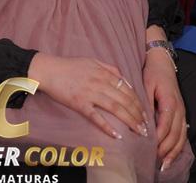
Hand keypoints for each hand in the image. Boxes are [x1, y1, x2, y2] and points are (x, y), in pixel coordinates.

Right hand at [29, 53, 146, 139]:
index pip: (127, 90)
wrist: (49, 70)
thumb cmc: (70, 66)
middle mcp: (100, 82)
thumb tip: (124, 81)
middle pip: (125, 100)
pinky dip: (107, 127)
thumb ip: (109, 68)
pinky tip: (117, 135)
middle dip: (138, 115)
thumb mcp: (92, 60)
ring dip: (129, 121)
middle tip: (146, 127)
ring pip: (115, 108)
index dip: (138, 103)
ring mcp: (90, 93)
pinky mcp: (79, 103)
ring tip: (138, 131)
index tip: (145, 114)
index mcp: (104, 73)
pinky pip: (96, 117)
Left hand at [143, 48, 186, 170]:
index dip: (158, 138)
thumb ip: (145, 102)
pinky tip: (170, 156)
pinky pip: (182, 134)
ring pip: (180, 137)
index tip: (149, 148)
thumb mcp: (146, 84)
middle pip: (174, 134)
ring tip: (164, 164)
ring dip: (173, 152)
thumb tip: (142, 120)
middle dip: (165, 149)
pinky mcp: (181, 115)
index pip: (165, 125)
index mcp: (169, 102)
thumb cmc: (152, 73)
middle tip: (154, 160)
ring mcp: (182, 113)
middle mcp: (178, 109)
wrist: (163, 63)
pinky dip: (177, 147)